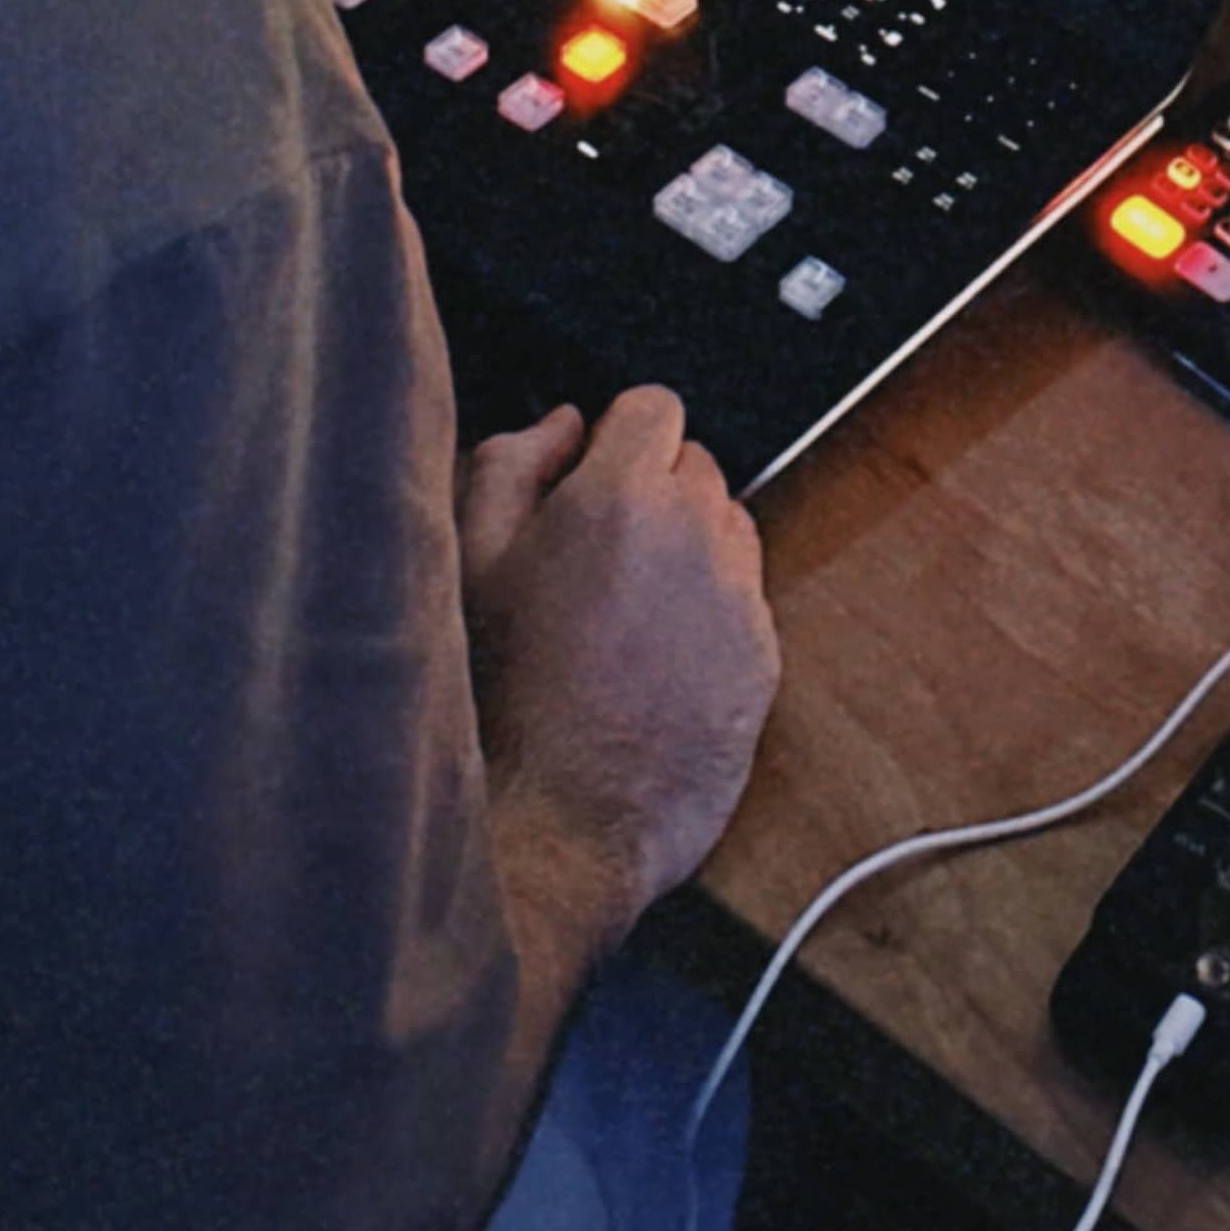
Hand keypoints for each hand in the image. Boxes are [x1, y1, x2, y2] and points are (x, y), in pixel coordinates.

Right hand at [460, 390, 779, 940]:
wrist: (557, 825)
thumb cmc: (499, 699)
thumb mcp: (466, 561)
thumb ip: (511, 462)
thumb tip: (563, 424)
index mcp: (620, 496)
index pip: (654, 405)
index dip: (617, 438)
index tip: (592, 477)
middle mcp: (695, 533)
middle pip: (695, 466)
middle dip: (652, 494)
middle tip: (595, 557)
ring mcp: (737, 597)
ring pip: (726, 531)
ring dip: (687, 551)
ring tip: (621, 618)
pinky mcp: (763, 658)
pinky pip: (744, 602)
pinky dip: (709, 617)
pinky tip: (652, 664)